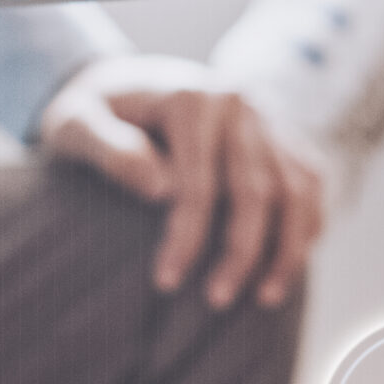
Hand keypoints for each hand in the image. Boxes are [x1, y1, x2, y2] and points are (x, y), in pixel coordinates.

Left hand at [37, 54, 323, 308]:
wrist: (119, 82)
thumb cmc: (90, 112)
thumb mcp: (73, 123)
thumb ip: (108, 148)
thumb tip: (159, 191)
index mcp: (191, 99)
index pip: (199, 182)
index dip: (187, 237)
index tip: (166, 282)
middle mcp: (237, 103)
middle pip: (257, 189)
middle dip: (241, 253)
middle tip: (217, 301)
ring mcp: (265, 116)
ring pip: (296, 188)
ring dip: (288, 247)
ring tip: (267, 297)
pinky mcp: (279, 132)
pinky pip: (309, 179)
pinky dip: (309, 221)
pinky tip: (292, 263)